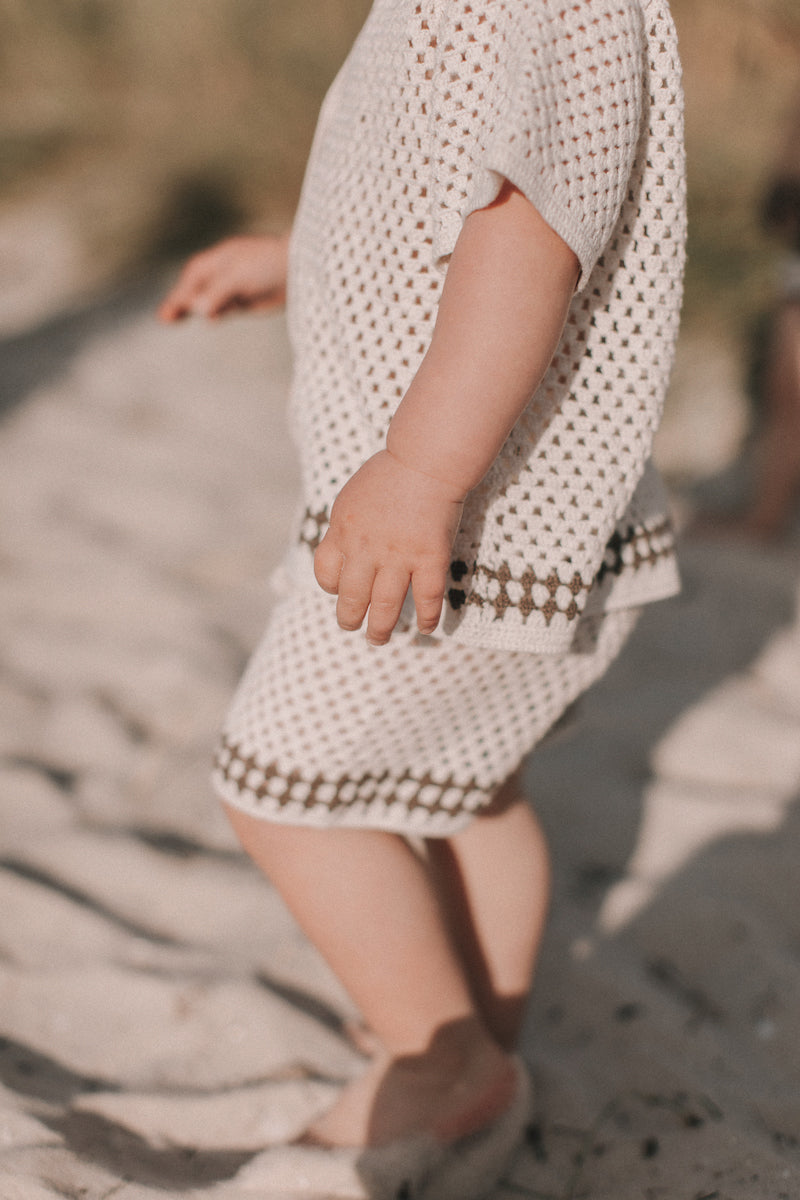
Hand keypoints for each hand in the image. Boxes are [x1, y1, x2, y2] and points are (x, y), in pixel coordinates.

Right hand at [158, 234, 288, 321]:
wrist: (300, 267)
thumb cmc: (268, 263)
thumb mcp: (238, 277)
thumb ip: (217, 293)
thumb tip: (197, 309)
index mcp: (216, 261)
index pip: (190, 280)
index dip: (178, 296)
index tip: (166, 313)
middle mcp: (220, 274)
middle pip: (194, 290)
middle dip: (180, 304)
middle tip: (164, 319)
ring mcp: (231, 288)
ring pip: (206, 302)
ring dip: (194, 310)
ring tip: (174, 319)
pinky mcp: (244, 301)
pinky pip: (222, 309)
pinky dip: (214, 314)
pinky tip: (209, 319)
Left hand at [314, 450, 465, 644]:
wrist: (426, 460)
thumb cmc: (391, 472)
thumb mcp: (352, 497)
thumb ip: (346, 525)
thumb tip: (342, 548)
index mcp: (343, 531)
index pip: (326, 573)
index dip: (331, 587)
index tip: (340, 590)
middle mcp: (366, 549)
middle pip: (352, 597)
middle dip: (349, 618)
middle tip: (352, 627)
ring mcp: (399, 557)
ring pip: (386, 606)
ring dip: (380, 629)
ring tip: (378, 639)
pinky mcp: (430, 559)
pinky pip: (427, 598)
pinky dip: (426, 618)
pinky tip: (426, 629)